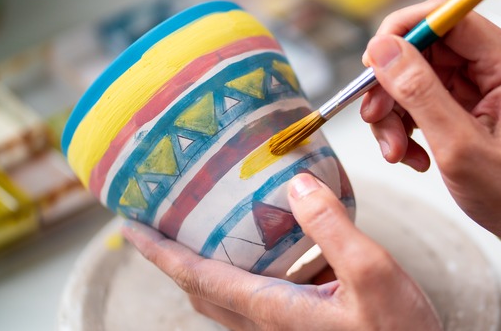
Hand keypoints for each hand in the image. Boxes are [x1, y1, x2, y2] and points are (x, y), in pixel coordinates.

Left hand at [122, 173, 440, 330]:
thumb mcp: (371, 272)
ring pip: (227, 296)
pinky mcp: (306, 325)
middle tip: (158, 224)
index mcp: (273, 309)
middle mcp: (268, 323)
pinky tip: (276, 243)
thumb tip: (296, 183)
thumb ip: (332, 226)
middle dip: (172, 258)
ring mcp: (285, 328)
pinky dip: (246, 268)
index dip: (159, 251)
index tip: (129, 226)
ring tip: (204, 227)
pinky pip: (259, 295)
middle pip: (202, 289)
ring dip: (204, 264)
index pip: (196, 276)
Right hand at [361, 0, 500, 249]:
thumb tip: (382, 48)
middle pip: (427, 47)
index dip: (401, 31)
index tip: (370, 63)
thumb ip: (419, 91)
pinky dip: (412, 123)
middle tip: (376, 119)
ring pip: (421, 74)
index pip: (446, 15)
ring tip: (396, 151)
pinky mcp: (477, 101)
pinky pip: (429, 96)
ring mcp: (489, 82)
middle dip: (393, 84)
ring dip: (398, 111)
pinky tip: (414, 156)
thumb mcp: (458, 146)